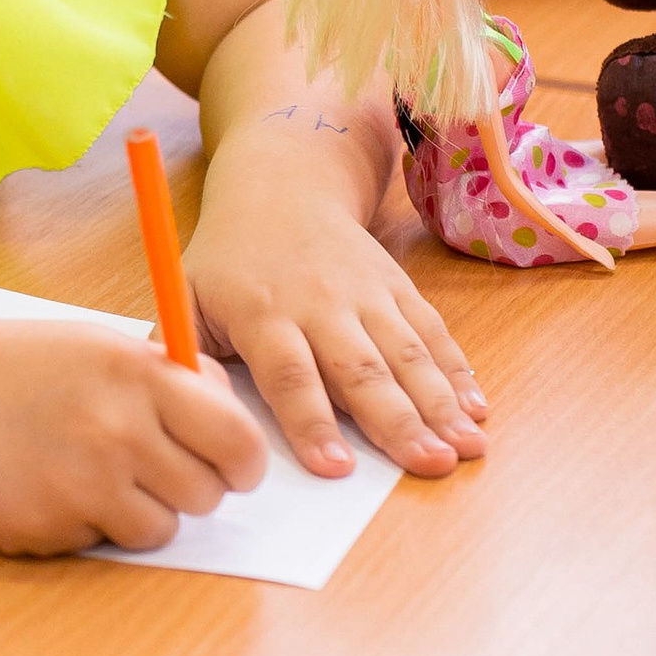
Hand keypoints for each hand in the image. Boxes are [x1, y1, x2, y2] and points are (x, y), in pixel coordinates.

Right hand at [0, 318, 268, 554]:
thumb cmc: (26, 366)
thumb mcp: (105, 346)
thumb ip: (175, 379)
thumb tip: (233, 418)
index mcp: (140, 379)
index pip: (238, 442)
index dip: (244, 463)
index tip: (233, 466)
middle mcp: (117, 433)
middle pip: (205, 497)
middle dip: (190, 488)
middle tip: (155, 469)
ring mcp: (80, 488)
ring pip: (158, 531)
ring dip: (139, 512)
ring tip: (95, 474)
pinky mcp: (46, 530)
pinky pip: (98, 544)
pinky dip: (83, 524)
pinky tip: (48, 485)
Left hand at [185, 129, 486, 478]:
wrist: (284, 186)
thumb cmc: (229, 258)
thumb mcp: (187, 293)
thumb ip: (179, 350)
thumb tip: (176, 408)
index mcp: (265, 313)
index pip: (291, 375)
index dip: (312, 422)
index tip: (335, 468)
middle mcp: (322, 304)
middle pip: (362, 371)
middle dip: (398, 422)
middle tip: (428, 465)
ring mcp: (367, 295)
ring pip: (408, 355)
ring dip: (441, 404)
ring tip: (467, 448)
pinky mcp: (399, 288)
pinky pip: (433, 333)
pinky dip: (459, 372)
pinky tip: (478, 409)